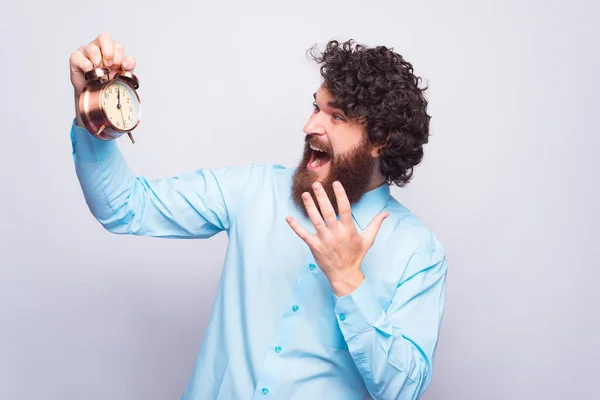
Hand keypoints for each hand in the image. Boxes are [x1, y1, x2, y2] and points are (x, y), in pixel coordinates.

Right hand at [69, 32, 135, 125]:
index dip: (120, 56)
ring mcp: (86, 51)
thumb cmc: (107, 81)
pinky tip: (90, 72)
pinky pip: (79, 57)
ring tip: (99, 72)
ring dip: (98, 61)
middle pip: (104, 37)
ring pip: (92, 48)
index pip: (117, 45)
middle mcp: (99, 47)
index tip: (120, 67)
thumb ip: (128, 67)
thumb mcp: (122, 74)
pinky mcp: (76, 58)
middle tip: (109, 65)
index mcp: (111, 50)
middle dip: (109, 52)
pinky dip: (86, 66)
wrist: (94, 94)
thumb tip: (127, 63)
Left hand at [286, 181, 389, 295]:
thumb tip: (386, 213)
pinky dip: (295, 227)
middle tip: (316, 184)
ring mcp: (324, 240)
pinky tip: (288, 218)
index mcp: (348, 229)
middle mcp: (335, 233)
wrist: (344, 274)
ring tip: (305, 194)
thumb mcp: (368, 240)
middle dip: (321, 197)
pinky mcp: (314, 246)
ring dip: (309, 207)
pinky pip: (303, 235)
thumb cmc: (356, 255)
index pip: (344, 208)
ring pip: (315, 220)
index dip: (340, 195)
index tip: (336, 183)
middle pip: (327, 212)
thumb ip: (375, 224)